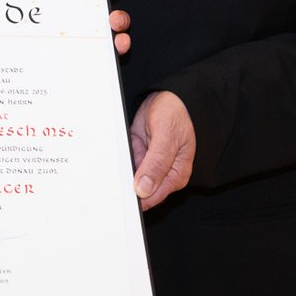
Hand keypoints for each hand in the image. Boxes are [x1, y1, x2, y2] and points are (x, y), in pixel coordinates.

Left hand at [128, 91, 195, 210]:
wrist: (168, 97)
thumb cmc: (177, 114)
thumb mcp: (168, 137)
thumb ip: (157, 163)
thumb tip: (144, 190)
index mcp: (175, 175)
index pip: (152, 198)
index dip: (135, 198)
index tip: (120, 194)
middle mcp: (162, 174)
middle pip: (137, 190)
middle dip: (126, 181)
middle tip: (119, 170)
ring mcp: (148, 165)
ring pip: (127, 177)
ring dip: (121, 168)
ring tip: (127, 150)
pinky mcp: (137, 155)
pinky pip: (123, 162)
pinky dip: (120, 156)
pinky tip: (125, 146)